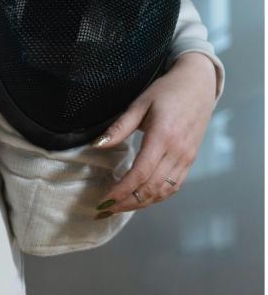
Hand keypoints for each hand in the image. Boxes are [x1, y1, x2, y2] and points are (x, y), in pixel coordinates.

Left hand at [90, 52, 217, 217]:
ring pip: (163, 191)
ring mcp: (187, 157)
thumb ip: (119, 128)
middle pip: (151, 188)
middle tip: (104, 210)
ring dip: (140, 204)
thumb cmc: (166, 91)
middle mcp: (178, 151)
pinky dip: (156, 197)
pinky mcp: (190, 160)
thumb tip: (96, 146)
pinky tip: (139, 199)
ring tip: (117, 208)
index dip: (121, 192)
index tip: (103, 201)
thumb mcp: (139, 104)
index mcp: (163, 136)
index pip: (140, 174)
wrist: (199, 84)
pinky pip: (174, 186)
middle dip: (126, 203)